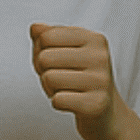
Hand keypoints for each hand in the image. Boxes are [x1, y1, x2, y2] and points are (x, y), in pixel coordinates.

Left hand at [30, 23, 122, 139]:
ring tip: (68, 90)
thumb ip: (47, 36)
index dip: (41, 51)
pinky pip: (57, 100)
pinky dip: (58, 103)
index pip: (46, 37)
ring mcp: (101, 81)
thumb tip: (35, 27)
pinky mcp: (96, 104)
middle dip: (44, 71)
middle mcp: (101, 57)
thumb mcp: (64, 52)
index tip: (57, 61)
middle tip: (62, 78)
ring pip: (48, 78)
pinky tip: (73, 103)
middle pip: (44, 58)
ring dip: (50, 88)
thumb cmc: (78, 77)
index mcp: (94, 39)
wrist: (104, 112)